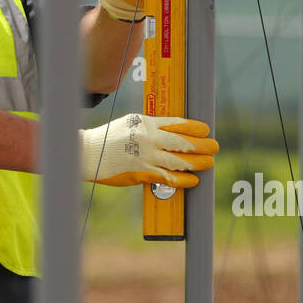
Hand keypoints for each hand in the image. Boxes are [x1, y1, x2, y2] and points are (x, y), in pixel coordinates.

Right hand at [80, 113, 218, 187]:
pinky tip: (193, 180)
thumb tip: (169, 133)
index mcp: (145, 122)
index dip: (193, 127)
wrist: (87, 153)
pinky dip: (182, 179)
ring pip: (179, 160)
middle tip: (214, 146)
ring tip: (209, 163)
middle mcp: (148, 137)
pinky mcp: (141, 172)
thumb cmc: (108, 139)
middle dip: (202, 145)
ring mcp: (145, 156)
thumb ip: (148, 128)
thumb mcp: (129, 124)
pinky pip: (167, 177)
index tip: (205, 129)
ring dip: (197, 162)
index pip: (176, 123)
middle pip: (182, 141)